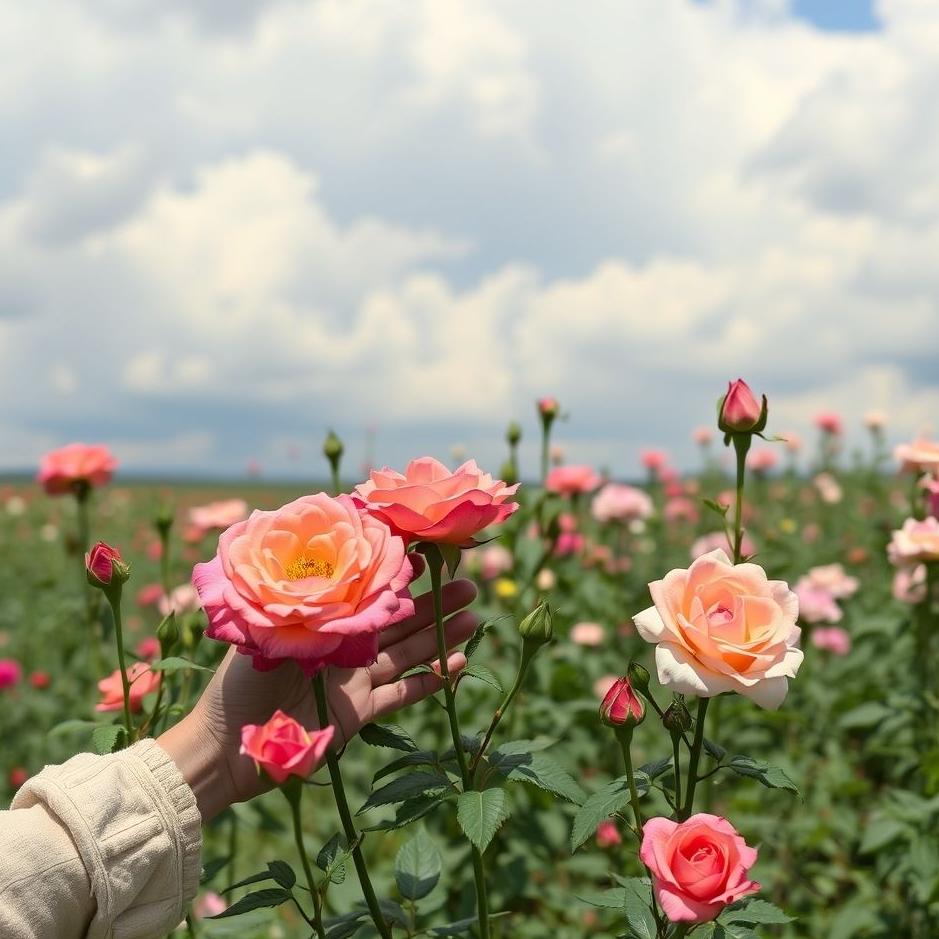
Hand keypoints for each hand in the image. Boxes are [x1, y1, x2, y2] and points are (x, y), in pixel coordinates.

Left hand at [158, 576, 477, 818]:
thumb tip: (342, 576)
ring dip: (441, 638)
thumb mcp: (270, 634)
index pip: (370, 592)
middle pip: (399, 620)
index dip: (401, 576)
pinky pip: (401, 693)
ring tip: (475, 620)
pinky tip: (458, 666)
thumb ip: (310, 610)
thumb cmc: (236, 686)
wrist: (227, 748)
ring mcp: (353, 680)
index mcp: (324, 622)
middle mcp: (343, 646)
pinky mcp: (359, 713)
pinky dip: (430, 682)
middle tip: (470, 585)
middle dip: (435, 603)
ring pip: (408, 652)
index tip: (430, 556)